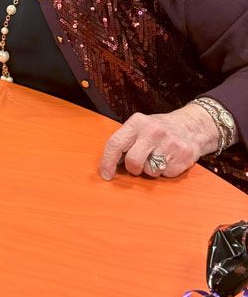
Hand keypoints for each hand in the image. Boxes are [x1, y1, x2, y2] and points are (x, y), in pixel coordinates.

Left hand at [99, 103, 220, 180]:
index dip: (108, 161)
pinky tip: (169, 159)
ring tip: (157, 157)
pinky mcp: (183, 156)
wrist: (191, 126)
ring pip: (150, 171)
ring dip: (151, 169)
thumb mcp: (140, 127)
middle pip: (133, 161)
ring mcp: (169, 144)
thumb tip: (109, 164)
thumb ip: (125, 141)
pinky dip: (165, 171)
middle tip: (138, 164)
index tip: (106, 174)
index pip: (116, 143)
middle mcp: (153, 131)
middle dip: (133, 169)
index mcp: (137, 123)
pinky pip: (166, 174)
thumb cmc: (159, 129)